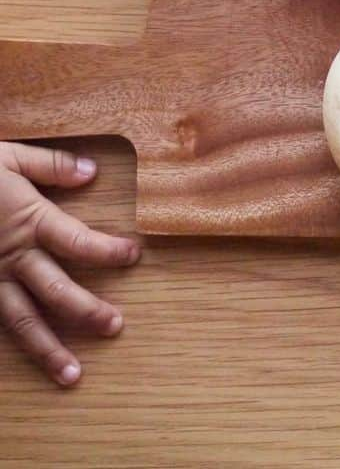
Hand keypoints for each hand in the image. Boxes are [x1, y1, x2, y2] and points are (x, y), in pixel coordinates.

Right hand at [0, 142, 139, 386]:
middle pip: (54, 290)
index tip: (134, 256)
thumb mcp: (8, 156)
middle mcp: (9, 257)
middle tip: (115, 327)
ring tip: (72, 374)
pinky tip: (18, 375)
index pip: (78, 241)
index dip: (108, 251)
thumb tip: (91, 171)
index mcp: (28, 221)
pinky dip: (2, 349)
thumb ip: (51, 165)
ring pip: (20, 321)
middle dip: (86, 311)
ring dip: (48, 349)